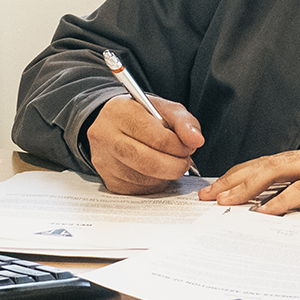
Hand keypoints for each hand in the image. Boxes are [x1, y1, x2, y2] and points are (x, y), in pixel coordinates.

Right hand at [86, 94, 204, 194]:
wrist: (113, 124)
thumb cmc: (140, 115)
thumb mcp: (164, 109)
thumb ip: (184, 122)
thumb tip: (196, 140)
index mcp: (120, 112)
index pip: (158, 139)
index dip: (180, 147)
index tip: (188, 147)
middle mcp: (106, 136)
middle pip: (149, 163)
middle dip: (175, 166)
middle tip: (184, 161)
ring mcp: (104, 161)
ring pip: (145, 179)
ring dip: (165, 176)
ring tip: (169, 162)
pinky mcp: (108, 180)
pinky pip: (138, 190)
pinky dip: (153, 184)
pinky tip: (154, 171)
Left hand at [197, 144, 299, 214]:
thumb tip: (279, 206)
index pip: (265, 163)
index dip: (238, 175)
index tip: (216, 189)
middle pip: (263, 164)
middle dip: (233, 180)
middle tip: (208, 196)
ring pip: (276, 171)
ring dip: (248, 187)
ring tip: (226, 202)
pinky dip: (282, 200)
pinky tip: (266, 212)